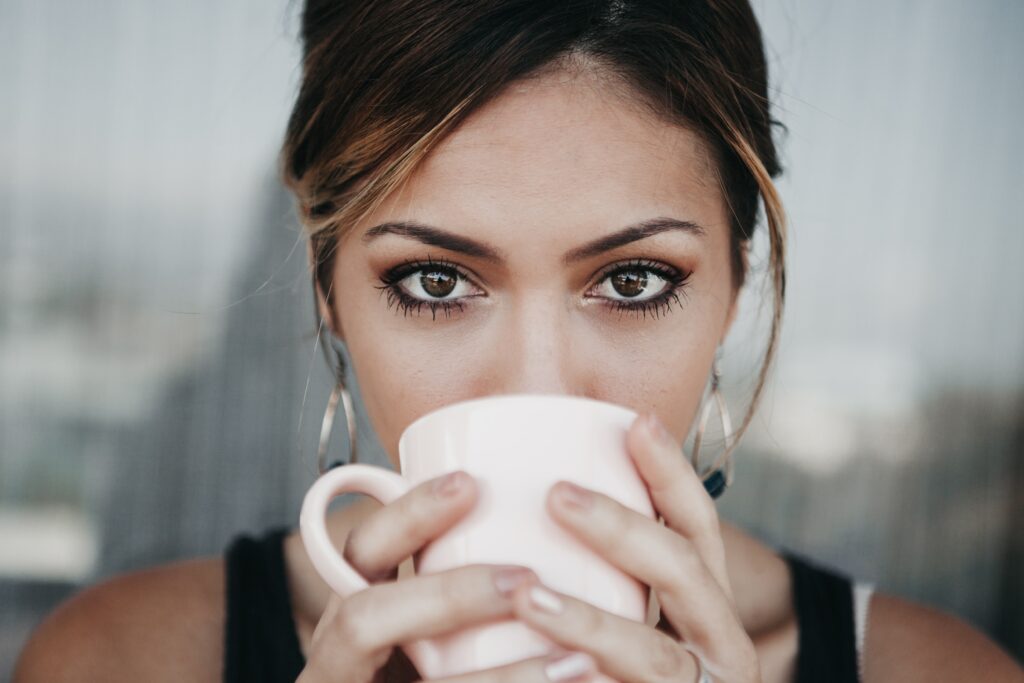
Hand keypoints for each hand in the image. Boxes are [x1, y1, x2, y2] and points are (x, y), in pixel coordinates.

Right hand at [297, 471, 545, 682]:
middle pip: (361, 618)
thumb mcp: (428, 634)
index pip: (362, 554)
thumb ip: (461, 599)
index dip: (408, 515)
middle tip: (524, 579)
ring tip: (576, 663)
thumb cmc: (423, 673)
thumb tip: (546, 537)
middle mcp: (337, 665)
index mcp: (354, 620)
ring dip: (497, 679)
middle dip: (446, 594)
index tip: (472, 483)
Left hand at [419, 413, 761, 682]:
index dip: (672, 474)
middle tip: (558, 496)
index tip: (636, 423)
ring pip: (654, 657)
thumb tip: (531, 498)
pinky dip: (576, 682)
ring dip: (591, 624)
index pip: (698, 529)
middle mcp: (719, 648)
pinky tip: (530, 677)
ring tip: (528, 596)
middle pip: (686, 575)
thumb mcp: (623, 622)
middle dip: (626, 530)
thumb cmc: (621, 679)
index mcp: (705, 608)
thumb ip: (604, 575)